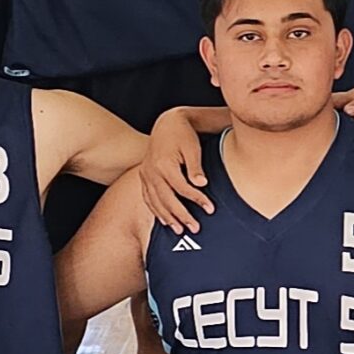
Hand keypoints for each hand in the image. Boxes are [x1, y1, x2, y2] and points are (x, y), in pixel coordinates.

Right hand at [141, 109, 211, 231]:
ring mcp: (145, 175)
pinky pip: (148, 198)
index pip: (182, 188)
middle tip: (195, 228)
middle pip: (167, 199)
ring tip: (180, 230)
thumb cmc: (183, 134)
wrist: (166, 123)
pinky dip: (156, 211)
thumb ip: (195, 167)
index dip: (197, 199)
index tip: (210, 208)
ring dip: (168, 217)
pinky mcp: (143, 176)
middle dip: (182, 215)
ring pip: (156, 202)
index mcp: (164, 164)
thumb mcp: (192, 148)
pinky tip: (165, 220)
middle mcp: (152, 171)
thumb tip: (202, 184)